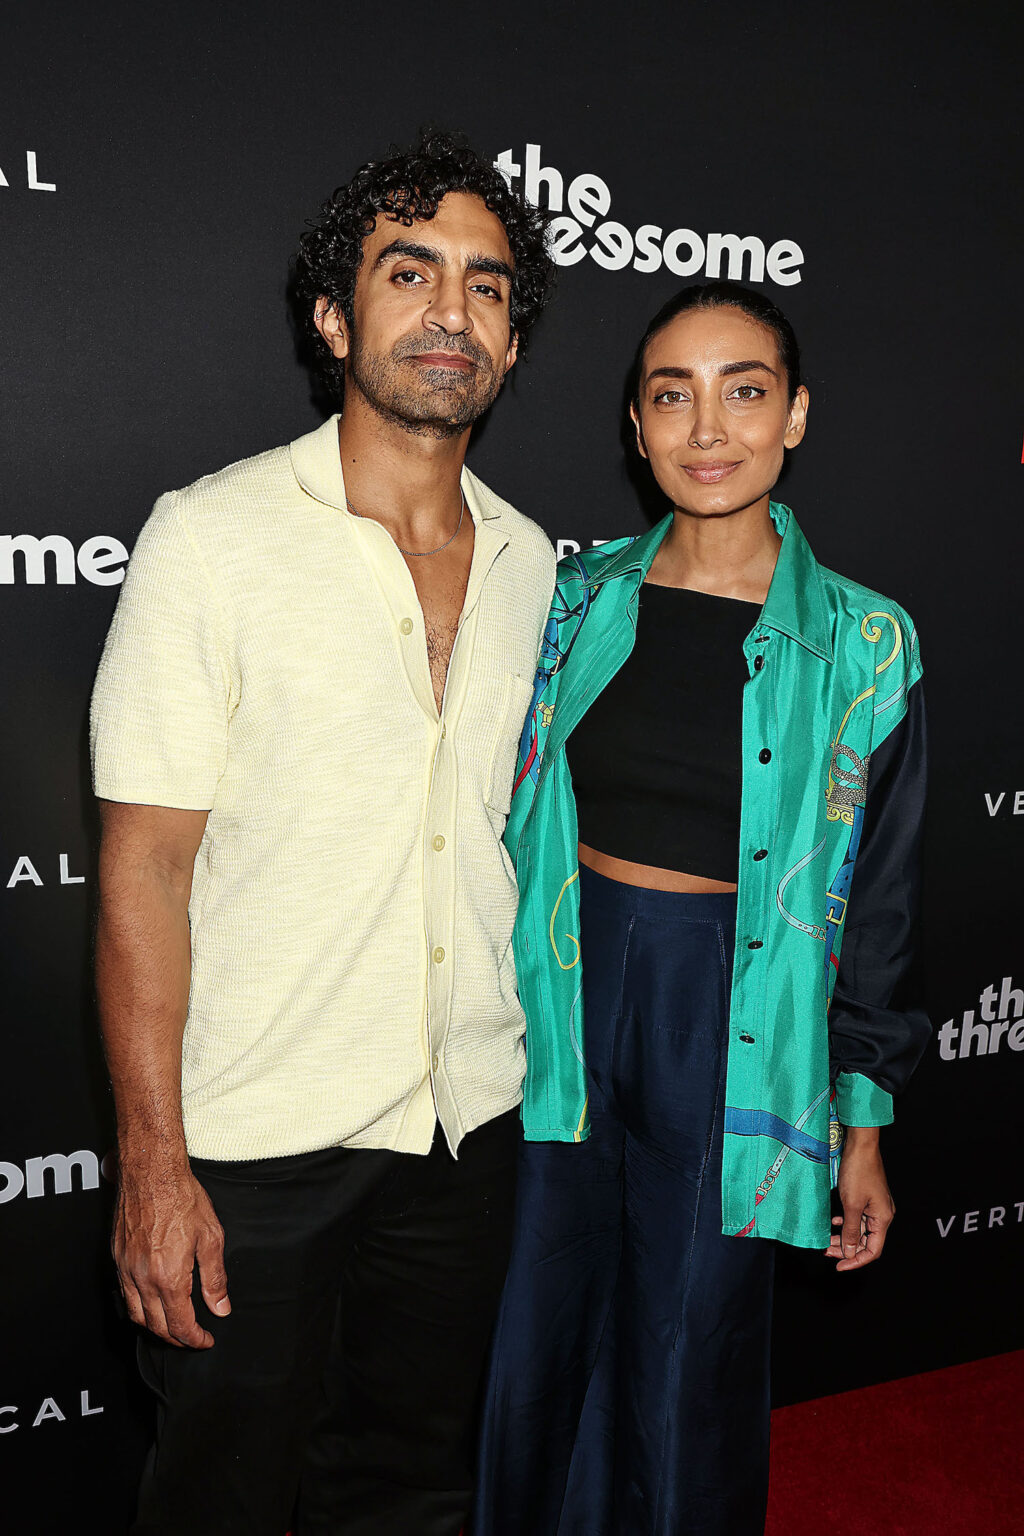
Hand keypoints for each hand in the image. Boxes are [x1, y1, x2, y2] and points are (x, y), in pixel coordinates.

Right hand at [113, 1159, 229, 1347]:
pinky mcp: (117, 1258)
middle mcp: (143, 1279)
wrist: (151, 1172)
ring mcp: (126, 1269)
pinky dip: (138, 1307)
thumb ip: (215, 1278)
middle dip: (176, 1339)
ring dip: (154, 1327)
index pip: (180, 1325)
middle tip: (191, 1338)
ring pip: (135, 1315)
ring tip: (172, 1326)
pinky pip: (124, 1295)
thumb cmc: (182, 1198)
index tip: (206, 1340)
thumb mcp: (211, 1238)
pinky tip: (151, 1302)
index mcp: (169, 1277)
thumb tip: (221, 1307)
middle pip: (156, 1327)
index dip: (194, 1339)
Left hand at [823, 1127, 893, 1271]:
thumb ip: (851, 1230)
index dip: (856, 1261)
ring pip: (859, 1230)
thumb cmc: (858, 1171)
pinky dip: (846, 1223)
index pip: (873, 1250)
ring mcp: (875, 1206)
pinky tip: (834, 1223)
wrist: (860, 1145)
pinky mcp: (867, 1198)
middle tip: (826, 1252)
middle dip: (846, 1249)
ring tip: (827, 1240)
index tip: (839, 1266)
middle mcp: (882, 1215)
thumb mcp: (852, 1204)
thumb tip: (850, 1251)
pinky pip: (857, 1218)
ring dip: (844, 1236)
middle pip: (865, 1241)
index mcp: (883, 1219)